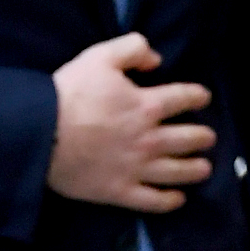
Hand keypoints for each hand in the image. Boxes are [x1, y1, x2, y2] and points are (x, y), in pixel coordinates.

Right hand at [47, 33, 214, 208]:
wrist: (41, 133)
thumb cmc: (69, 93)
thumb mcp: (100, 56)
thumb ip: (132, 50)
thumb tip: (156, 60)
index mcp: (146, 106)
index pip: (182, 99)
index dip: (197, 96)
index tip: (204, 97)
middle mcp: (149, 139)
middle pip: (187, 139)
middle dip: (202, 137)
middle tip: (208, 137)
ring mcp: (137, 168)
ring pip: (177, 172)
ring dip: (195, 170)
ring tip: (205, 168)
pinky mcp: (120, 191)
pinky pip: (152, 201)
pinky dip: (169, 201)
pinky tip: (178, 199)